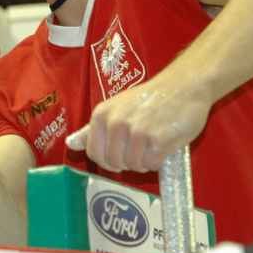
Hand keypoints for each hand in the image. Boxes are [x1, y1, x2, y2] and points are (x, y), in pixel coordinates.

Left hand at [65, 76, 211, 172]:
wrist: (183, 87)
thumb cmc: (149, 99)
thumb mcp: (115, 108)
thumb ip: (92, 130)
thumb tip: (70, 145)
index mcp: (102, 115)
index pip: (94, 153)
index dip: (108, 160)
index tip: (120, 153)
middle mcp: (116, 123)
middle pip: (114, 163)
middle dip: (128, 162)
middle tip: (141, 146)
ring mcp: (137, 132)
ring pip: (133, 166)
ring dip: (144, 161)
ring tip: (152, 143)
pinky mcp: (158, 140)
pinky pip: (151, 164)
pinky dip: (158, 160)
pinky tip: (162, 144)